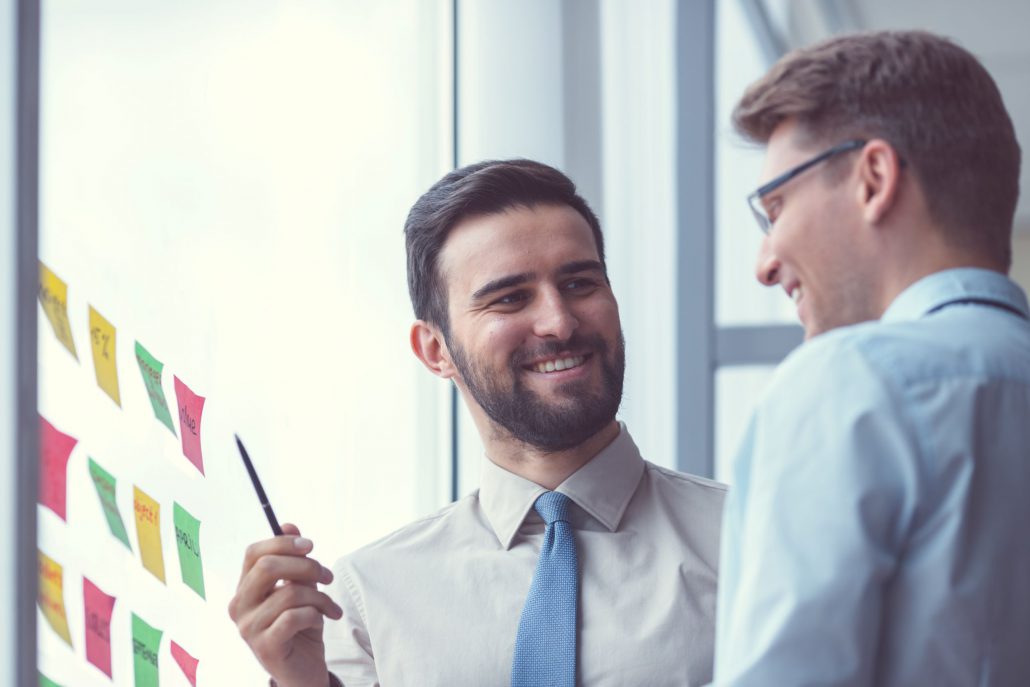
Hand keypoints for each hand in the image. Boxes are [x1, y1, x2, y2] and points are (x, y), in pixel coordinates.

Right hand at [228, 523, 343, 686]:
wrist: (304, 670)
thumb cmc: (301, 626)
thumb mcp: (301, 588)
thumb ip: (293, 560)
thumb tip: (288, 524)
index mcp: (245, 589)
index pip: (254, 553)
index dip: (283, 542)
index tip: (310, 545)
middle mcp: (240, 606)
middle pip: (267, 567)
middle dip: (306, 566)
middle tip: (327, 576)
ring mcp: (248, 628)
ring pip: (288, 592)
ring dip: (319, 596)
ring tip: (330, 607)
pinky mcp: (264, 646)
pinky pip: (294, 616)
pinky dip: (315, 614)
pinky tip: (322, 619)